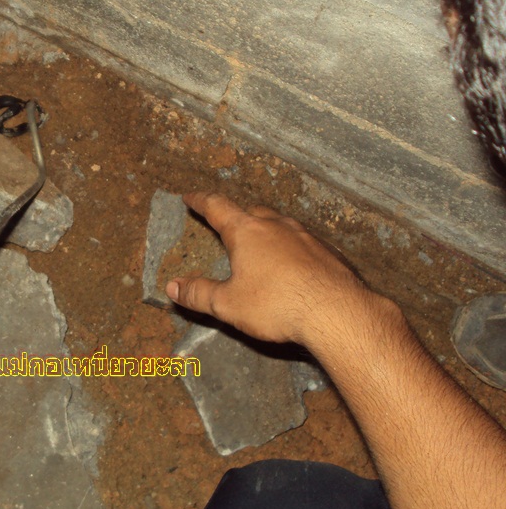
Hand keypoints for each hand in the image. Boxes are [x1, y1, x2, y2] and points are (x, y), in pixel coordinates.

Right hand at [165, 192, 379, 346]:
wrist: (336, 312)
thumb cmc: (278, 305)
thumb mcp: (228, 304)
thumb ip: (199, 294)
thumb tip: (172, 287)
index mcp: (246, 232)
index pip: (217, 207)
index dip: (201, 201)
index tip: (191, 197)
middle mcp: (276, 226)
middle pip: (251, 211)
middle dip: (237, 216)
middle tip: (227, 224)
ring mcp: (305, 237)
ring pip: (280, 224)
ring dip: (266, 231)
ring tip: (260, 247)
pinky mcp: (327, 253)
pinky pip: (303, 243)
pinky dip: (291, 248)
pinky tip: (293, 267)